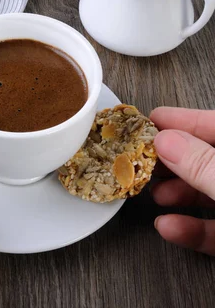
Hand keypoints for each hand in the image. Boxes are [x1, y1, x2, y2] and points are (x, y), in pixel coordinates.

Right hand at [151, 107, 214, 254]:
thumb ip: (202, 164)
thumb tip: (166, 140)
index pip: (214, 124)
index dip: (182, 120)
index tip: (150, 121)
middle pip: (207, 157)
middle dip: (173, 159)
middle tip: (141, 159)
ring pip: (209, 192)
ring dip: (178, 194)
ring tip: (152, 193)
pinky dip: (191, 228)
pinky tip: (168, 226)